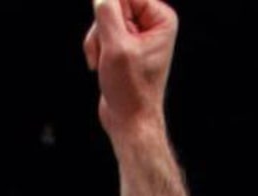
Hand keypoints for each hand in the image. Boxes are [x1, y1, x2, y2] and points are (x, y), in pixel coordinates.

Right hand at [83, 0, 178, 142]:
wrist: (130, 121)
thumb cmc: (131, 89)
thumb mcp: (116, 46)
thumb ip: (107, 12)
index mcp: (161, 19)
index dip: (110, 11)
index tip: (110, 36)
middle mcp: (152, 23)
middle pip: (113, 5)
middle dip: (102, 29)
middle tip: (106, 52)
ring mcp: (137, 34)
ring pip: (103, 19)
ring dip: (96, 41)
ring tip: (102, 63)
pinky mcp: (124, 45)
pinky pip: (101, 33)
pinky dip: (95, 48)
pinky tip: (100, 66)